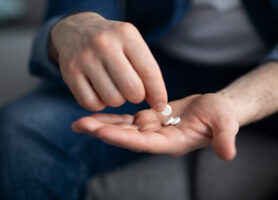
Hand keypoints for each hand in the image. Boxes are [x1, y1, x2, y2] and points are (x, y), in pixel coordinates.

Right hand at [50, 12, 166, 110]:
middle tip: (132, 91)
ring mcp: (84, 58)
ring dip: (118, 100)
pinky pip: (91, 103)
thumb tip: (159, 104)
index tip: (160, 105)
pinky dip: (99, 103)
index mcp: (126, 35)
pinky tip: (100, 91)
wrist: (77, 30)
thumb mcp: (132, 44)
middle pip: (132, 89)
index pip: (149, 71)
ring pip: (112, 99)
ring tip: (114, 88)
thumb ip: (146, 70)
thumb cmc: (113, 43)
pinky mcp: (69, 73)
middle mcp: (104, 44)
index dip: (158, 92)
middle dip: (137, 96)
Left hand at [72, 94, 239, 159]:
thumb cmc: (222, 116)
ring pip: (124, 128)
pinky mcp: (150, 120)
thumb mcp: (225, 124)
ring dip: (103, 125)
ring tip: (80, 122)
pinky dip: (112, 117)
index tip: (100, 132)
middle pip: (127, 137)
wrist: (216, 109)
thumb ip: (224, 138)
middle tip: (80, 124)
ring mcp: (152, 130)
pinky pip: (128, 119)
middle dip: (104, 132)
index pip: (143, 143)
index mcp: (172, 143)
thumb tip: (228, 154)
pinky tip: (97, 114)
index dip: (123, 138)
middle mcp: (157, 139)